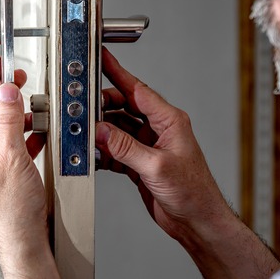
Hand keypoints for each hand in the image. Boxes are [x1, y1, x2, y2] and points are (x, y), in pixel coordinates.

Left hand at [0, 56, 57, 277]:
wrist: (25, 238)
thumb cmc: (13, 211)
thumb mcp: (13, 157)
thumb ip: (10, 120)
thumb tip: (7, 92)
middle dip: (8, 99)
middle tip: (19, 79)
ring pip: (4, 129)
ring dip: (21, 118)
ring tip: (34, 109)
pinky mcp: (2, 170)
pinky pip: (13, 143)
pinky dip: (26, 135)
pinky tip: (37, 131)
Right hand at [96, 49, 279, 277]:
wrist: (197, 220)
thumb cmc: (193, 192)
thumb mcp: (156, 166)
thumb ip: (126, 147)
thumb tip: (102, 130)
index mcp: (170, 121)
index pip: (138, 90)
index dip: (118, 73)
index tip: (102, 59)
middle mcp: (159, 130)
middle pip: (124, 107)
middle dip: (102, 106)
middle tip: (83, 107)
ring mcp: (149, 146)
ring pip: (118, 129)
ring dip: (102, 131)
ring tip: (85, 132)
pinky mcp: (140, 163)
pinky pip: (117, 149)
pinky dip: (104, 151)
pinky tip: (94, 154)